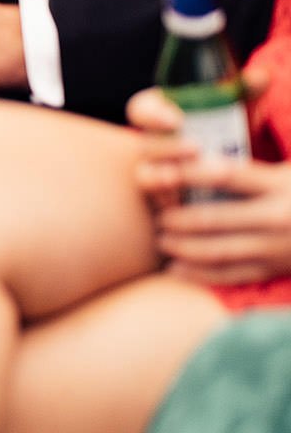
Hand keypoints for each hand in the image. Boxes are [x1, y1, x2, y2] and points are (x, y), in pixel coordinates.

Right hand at [131, 64, 274, 214]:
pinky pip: (156, 205)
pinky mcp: (161, 202)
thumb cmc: (230, 137)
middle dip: (166, 148)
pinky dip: (168, 205)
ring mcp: (153, 175)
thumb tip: (260, 77)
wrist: (233, 177)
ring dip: (162, 178)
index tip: (176, 119)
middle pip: (143, 144)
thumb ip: (243, 95)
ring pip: (144, 177)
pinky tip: (185, 208)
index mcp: (161, 117)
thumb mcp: (236, 115)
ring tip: (182, 181)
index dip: (153, 114)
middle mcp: (151, 146)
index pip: (141, 109)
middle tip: (196, 149)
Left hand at [152, 150, 290, 285]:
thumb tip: (201, 158)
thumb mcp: (288, 171)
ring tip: (161, 239)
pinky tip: (174, 269)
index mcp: (280, 184)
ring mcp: (277, 247)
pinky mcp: (276, 268)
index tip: (163, 170)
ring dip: (183, 247)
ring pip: (220, 250)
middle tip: (155, 214)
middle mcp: (279, 217)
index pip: (228, 175)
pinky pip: (233, 274)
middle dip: (178, 217)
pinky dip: (200, 274)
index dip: (191, 173)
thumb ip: (250, 167)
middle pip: (216, 217)